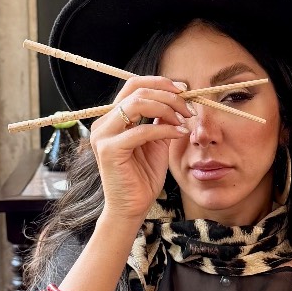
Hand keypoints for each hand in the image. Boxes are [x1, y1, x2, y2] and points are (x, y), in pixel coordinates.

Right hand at [88, 75, 194, 226]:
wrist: (131, 208)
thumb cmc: (143, 177)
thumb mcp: (157, 141)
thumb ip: (162, 120)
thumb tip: (177, 98)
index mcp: (112, 118)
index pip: (133, 86)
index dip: (159, 83)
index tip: (183, 90)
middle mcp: (103, 123)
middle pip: (137, 91)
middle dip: (168, 96)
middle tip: (188, 108)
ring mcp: (103, 136)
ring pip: (137, 104)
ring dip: (167, 109)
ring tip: (184, 121)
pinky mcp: (109, 150)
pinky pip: (142, 130)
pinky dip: (164, 129)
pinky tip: (179, 134)